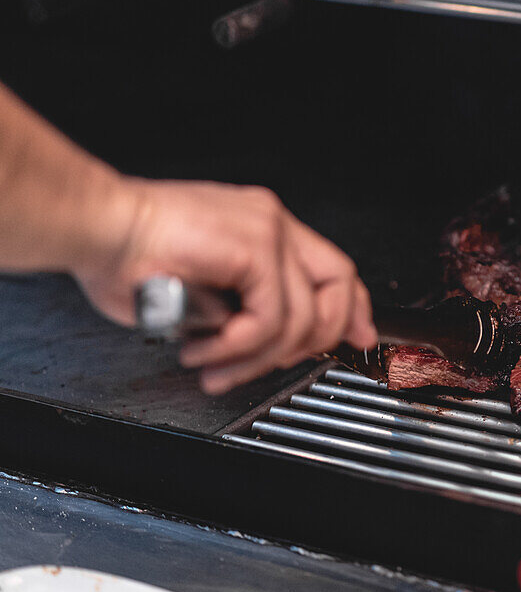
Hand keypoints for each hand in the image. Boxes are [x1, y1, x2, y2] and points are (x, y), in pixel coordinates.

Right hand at [74, 178, 376, 393]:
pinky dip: (239, 345)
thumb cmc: (125, 258)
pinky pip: (272, 317)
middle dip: (312, 343)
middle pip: (338, 287)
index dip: (351, 310)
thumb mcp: (201, 295)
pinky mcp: (256, 246)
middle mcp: (273, 223)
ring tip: (211, 363)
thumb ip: (240, 311)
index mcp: (263, 229)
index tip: (356, 340)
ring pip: (304, 316)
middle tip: (255, 368)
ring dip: (256, 357)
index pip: (332, 269)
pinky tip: (205, 348)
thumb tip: (266, 346)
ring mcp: (269, 230)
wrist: (93, 229)